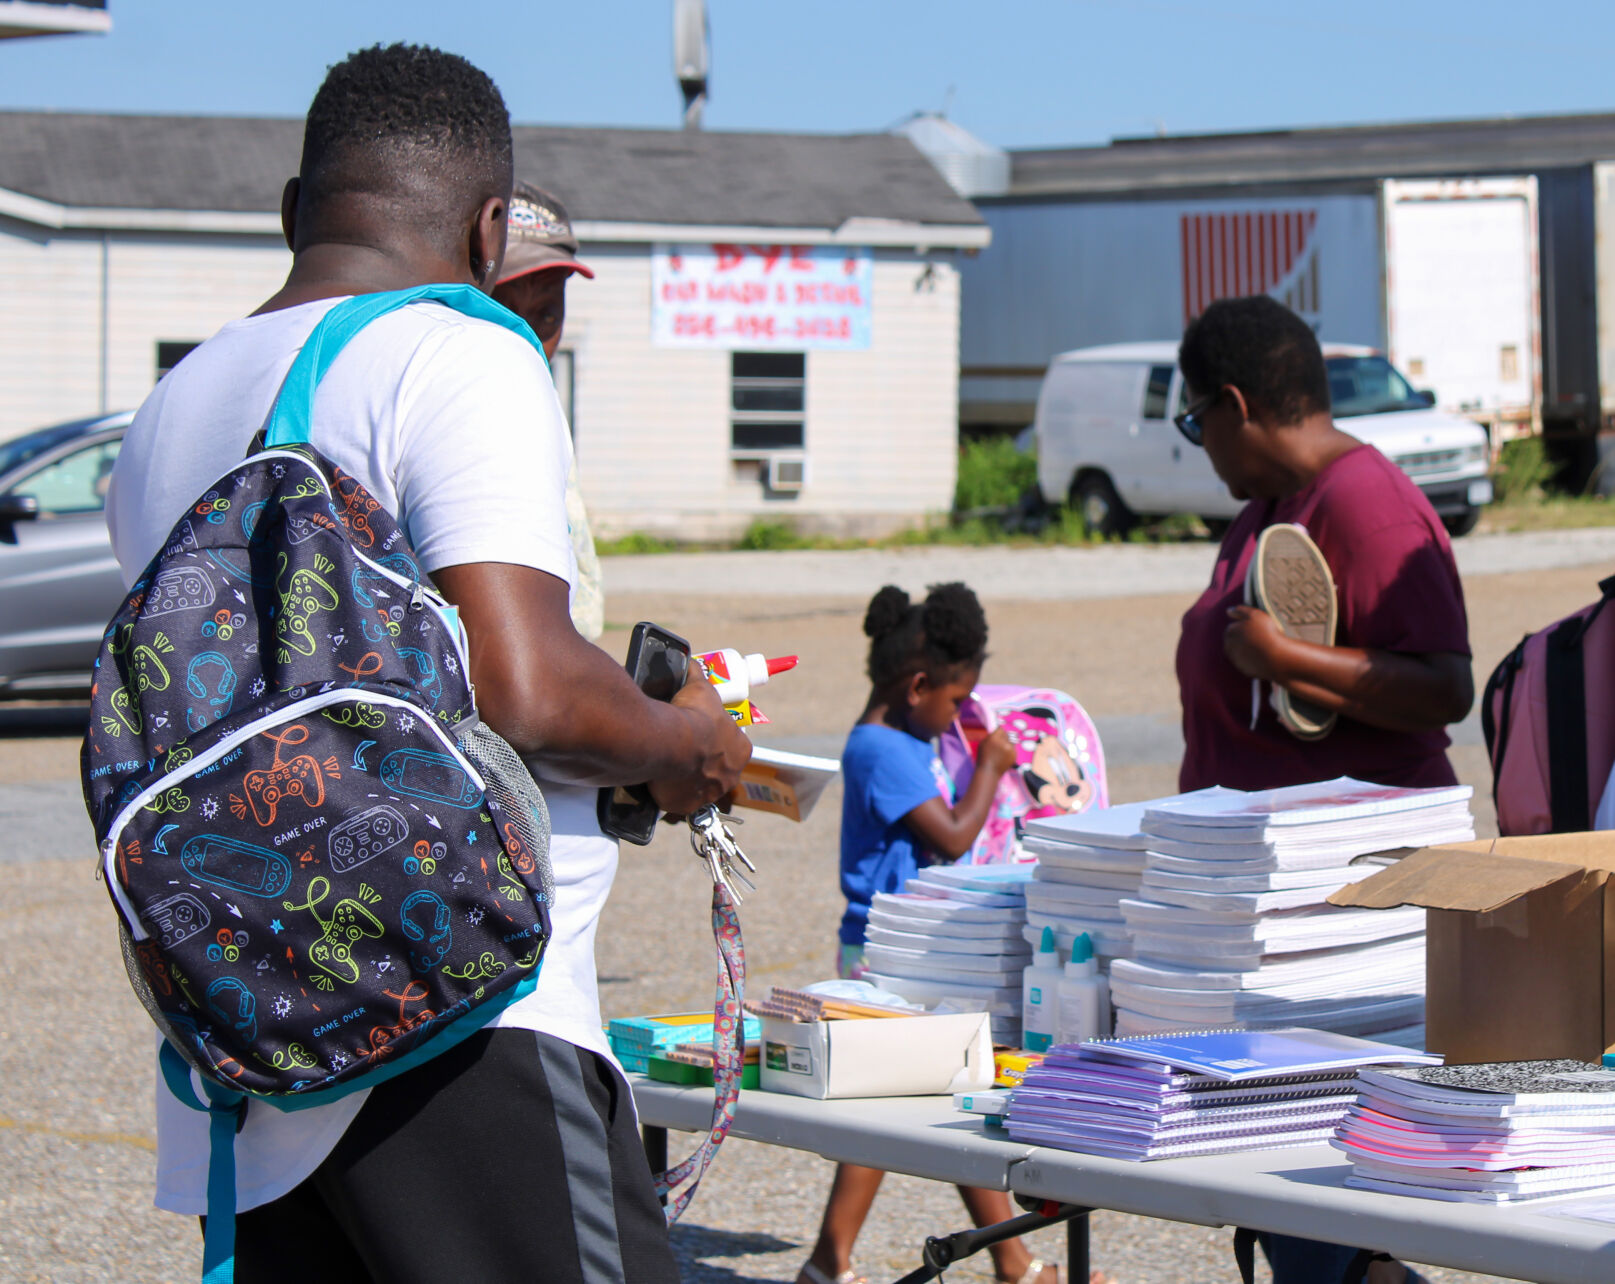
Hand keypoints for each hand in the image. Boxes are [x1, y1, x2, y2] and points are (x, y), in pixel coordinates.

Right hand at [647, 664, 752, 815]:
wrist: (669, 741)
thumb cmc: (692, 714)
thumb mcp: (699, 688)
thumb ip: (699, 677)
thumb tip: (692, 663)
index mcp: (741, 749)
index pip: (731, 746)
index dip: (715, 740)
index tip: (699, 735)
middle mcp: (730, 776)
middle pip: (716, 770)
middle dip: (701, 763)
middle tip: (681, 751)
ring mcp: (709, 794)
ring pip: (697, 787)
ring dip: (685, 779)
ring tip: (667, 766)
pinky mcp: (687, 806)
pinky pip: (678, 800)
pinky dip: (668, 792)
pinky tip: (658, 780)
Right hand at [977, 725, 1018, 777]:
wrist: (989, 772)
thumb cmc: (983, 758)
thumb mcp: (982, 744)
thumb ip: (990, 736)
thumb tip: (997, 731)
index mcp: (994, 738)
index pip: (1000, 729)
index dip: (999, 732)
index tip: (997, 734)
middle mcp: (1004, 742)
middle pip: (1006, 734)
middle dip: (1003, 737)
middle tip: (998, 743)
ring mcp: (1010, 749)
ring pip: (1011, 741)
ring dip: (1007, 743)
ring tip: (1001, 751)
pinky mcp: (1014, 755)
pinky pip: (1013, 749)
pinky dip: (1009, 751)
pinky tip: (1003, 756)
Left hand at [1223, 605, 1291, 681]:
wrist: (1277, 657)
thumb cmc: (1267, 633)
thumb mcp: (1255, 615)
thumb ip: (1240, 611)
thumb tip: (1228, 610)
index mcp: (1230, 633)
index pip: (1232, 628)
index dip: (1242, 626)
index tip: (1253, 627)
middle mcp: (1229, 647)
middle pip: (1233, 641)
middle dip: (1242, 638)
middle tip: (1257, 637)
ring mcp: (1236, 660)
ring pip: (1239, 653)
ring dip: (1246, 650)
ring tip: (1261, 646)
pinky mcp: (1245, 670)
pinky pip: (1247, 663)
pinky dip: (1252, 660)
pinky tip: (1262, 656)